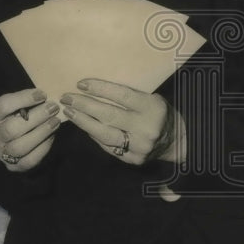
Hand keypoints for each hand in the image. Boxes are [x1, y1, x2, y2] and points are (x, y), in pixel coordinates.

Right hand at [0, 88, 60, 171]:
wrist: (13, 139)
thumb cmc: (18, 117)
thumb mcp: (17, 106)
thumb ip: (27, 101)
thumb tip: (47, 96)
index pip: (3, 106)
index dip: (23, 99)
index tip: (42, 94)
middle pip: (11, 129)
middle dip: (35, 117)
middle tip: (52, 108)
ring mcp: (2, 153)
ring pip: (19, 147)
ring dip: (40, 133)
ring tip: (55, 121)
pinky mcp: (13, 166)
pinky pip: (29, 161)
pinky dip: (42, 148)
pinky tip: (52, 137)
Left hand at [60, 78, 184, 164]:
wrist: (177, 141)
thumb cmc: (158, 113)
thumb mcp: (150, 98)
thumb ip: (127, 95)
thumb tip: (92, 88)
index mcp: (152, 108)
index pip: (121, 96)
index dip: (99, 88)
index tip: (80, 84)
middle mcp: (146, 128)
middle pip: (108, 115)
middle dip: (83, 105)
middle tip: (66, 98)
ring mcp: (139, 147)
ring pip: (104, 134)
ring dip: (82, 121)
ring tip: (69, 111)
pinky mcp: (133, 160)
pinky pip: (107, 146)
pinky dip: (93, 135)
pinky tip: (83, 125)